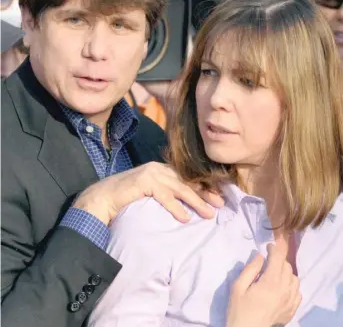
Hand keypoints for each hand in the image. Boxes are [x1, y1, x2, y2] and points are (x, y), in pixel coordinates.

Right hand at [73, 162, 223, 224]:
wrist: (102, 196)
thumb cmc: (127, 197)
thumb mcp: (150, 191)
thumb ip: (165, 191)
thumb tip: (184, 201)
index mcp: (161, 169)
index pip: (187, 177)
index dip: (203, 186)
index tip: (218, 196)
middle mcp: (159, 168)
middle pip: (188, 181)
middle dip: (206, 192)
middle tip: (220, 204)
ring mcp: (152, 174)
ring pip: (180, 187)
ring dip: (196, 201)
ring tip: (209, 214)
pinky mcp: (144, 182)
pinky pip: (165, 196)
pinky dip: (176, 207)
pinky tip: (185, 218)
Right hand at [226, 244, 300, 326]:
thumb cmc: (239, 309)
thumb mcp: (238, 287)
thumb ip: (250, 269)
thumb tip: (260, 256)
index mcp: (270, 282)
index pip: (278, 258)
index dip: (274, 248)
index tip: (268, 246)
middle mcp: (284, 290)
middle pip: (287, 266)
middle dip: (278, 259)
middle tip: (268, 260)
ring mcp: (290, 301)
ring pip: (294, 278)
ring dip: (286, 271)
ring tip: (275, 274)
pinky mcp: (292, 310)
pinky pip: (298, 291)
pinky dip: (291, 285)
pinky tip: (282, 287)